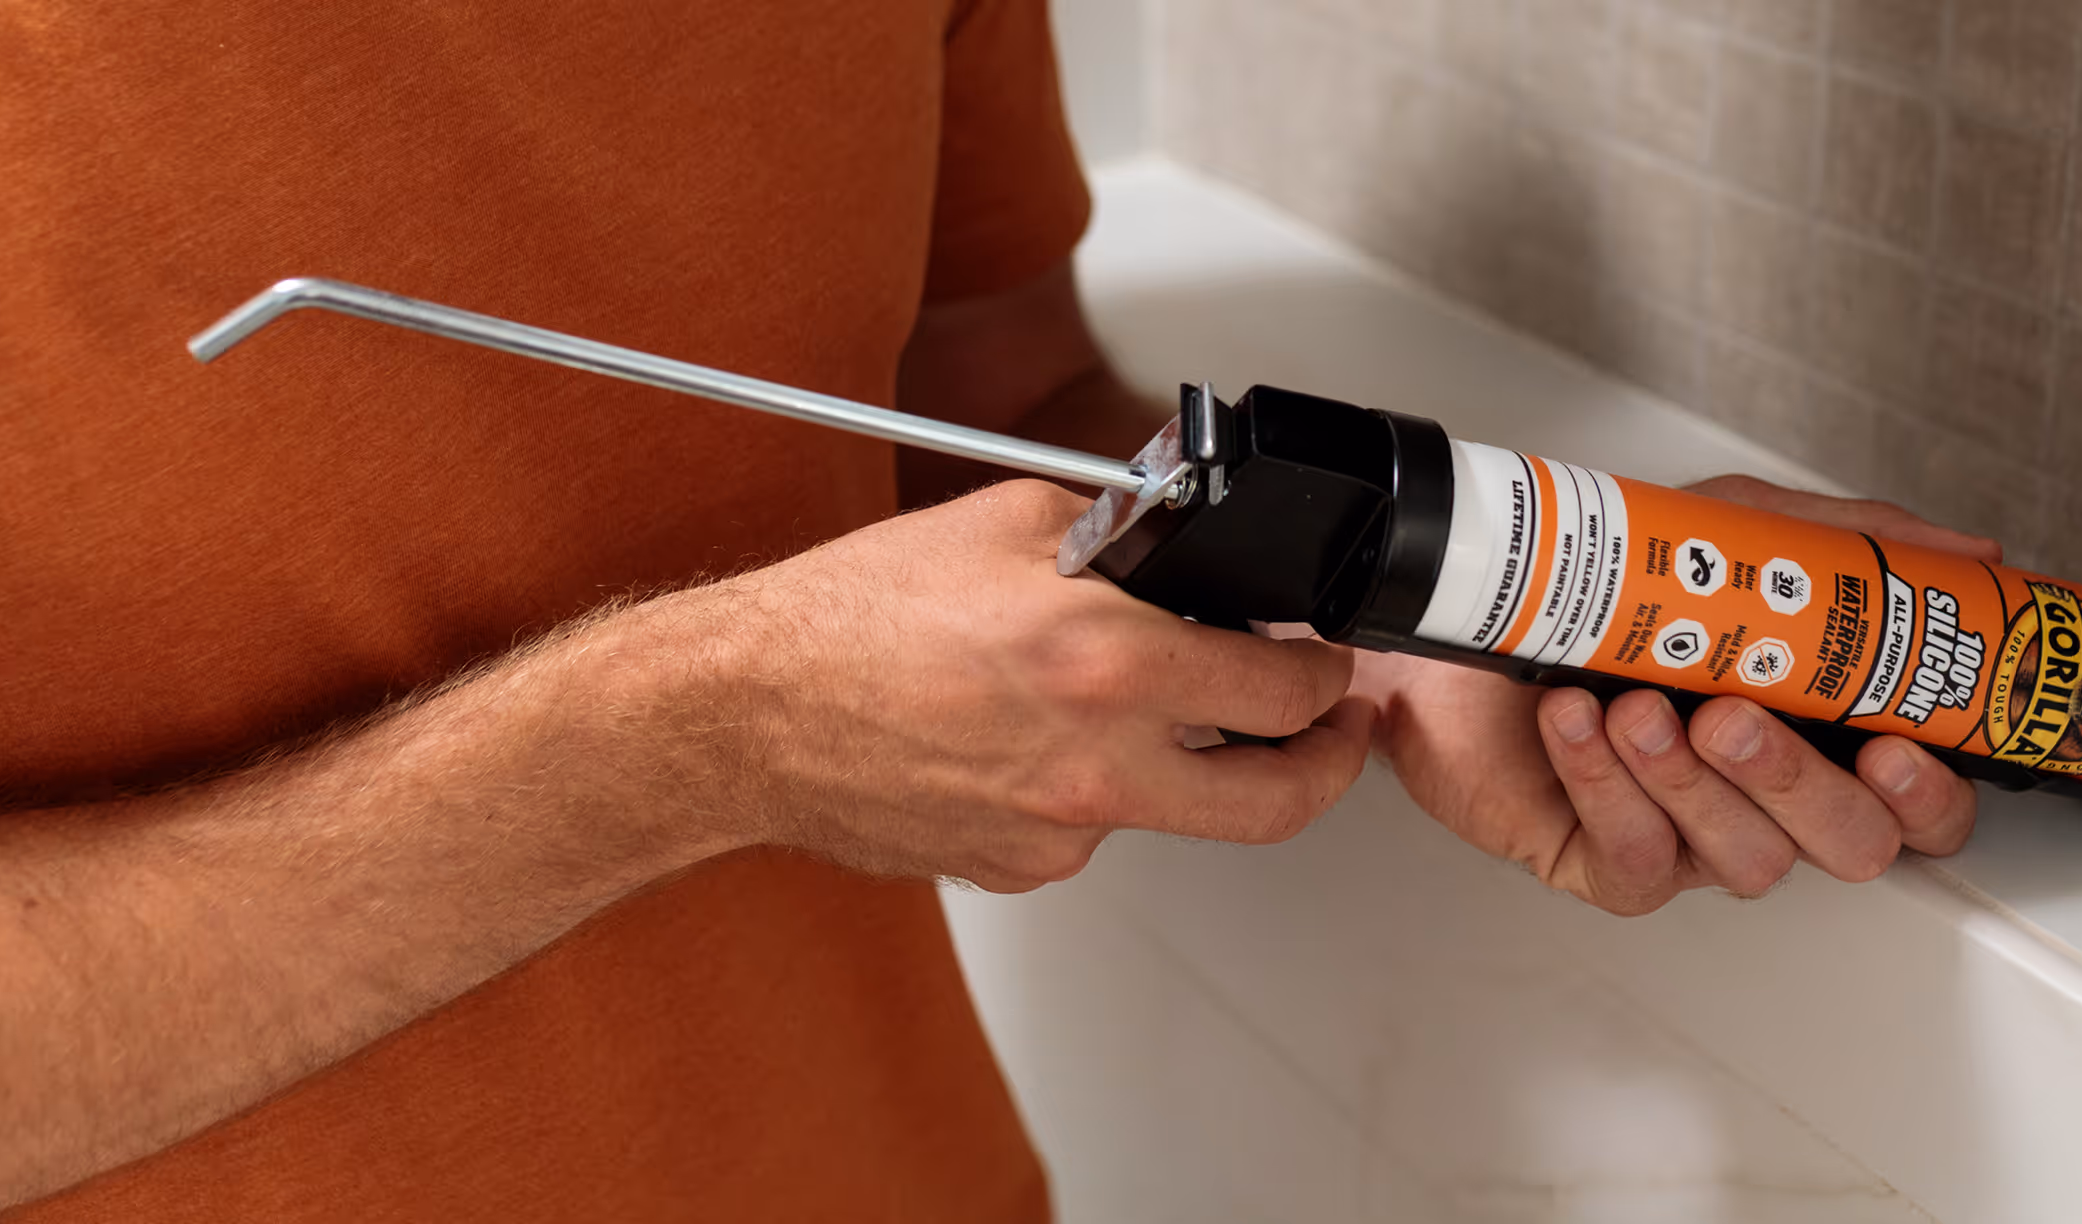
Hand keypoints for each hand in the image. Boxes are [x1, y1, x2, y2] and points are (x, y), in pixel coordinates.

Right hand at [679, 480, 1374, 891]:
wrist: (745, 713)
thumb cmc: (850, 616)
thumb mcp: (1007, 520)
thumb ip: (1119, 533)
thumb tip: (1183, 544)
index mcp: (1106, 662)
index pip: (1284, 690)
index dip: (1328, 676)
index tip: (1329, 666)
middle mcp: (1096, 763)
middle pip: (1276, 803)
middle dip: (1329, 765)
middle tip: (1336, 736)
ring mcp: (1060, 831)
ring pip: (1169, 805)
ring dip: (1176, 758)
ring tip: (1125, 700)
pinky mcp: (1020, 869)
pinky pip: (1088, 825)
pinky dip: (1085, 783)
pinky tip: (1029, 736)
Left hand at [1356, 475, 1993, 915]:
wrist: (1458, 617)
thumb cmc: (1601, 586)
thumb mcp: (1734, 535)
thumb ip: (1850, 547)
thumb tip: (1970, 556)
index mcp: (1819, 730)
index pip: (1922, 806)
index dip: (1930, 796)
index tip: (1895, 746)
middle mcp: (1765, 794)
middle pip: (1851, 846)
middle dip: (1798, 783)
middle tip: (1733, 716)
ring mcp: (1691, 836)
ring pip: (1749, 862)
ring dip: (1692, 782)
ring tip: (1635, 704)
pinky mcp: (1608, 862)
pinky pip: (1638, 860)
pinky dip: (1608, 785)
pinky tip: (1578, 724)